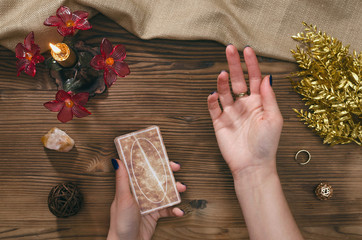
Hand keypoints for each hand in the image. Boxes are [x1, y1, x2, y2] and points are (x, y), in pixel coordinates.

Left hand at [107, 159, 185, 239]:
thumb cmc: (120, 222)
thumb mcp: (122, 198)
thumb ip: (122, 179)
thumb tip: (117, 160)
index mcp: (131, 187)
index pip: (143, 169)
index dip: (153, 162)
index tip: (162, 156)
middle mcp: (141, 193)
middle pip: (156, 179)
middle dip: (168, 173)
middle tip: (176, 168)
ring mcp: (149, 204)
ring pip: (165, 192)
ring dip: (175, 190)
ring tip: (181, 189)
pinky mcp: (155, 215)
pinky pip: (167, 210)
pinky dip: (174, 210)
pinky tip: (178, 211)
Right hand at [207, 45, 282, 178]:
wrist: (252, 165)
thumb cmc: (267, 144)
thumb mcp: (274, 118)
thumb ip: (269, 97)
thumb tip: (267, 76)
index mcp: (259, 103)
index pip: (254, 78)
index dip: (251, 64)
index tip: (247, 50)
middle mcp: (244, 105)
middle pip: (238, 80)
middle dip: (234, 64)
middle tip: (229, 49)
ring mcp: (231, 113)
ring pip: (224, 92)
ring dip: (223, 82)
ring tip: (223, 74)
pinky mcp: (219, 123)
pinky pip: (214, 108)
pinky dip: (212, 100)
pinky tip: (213, 94)